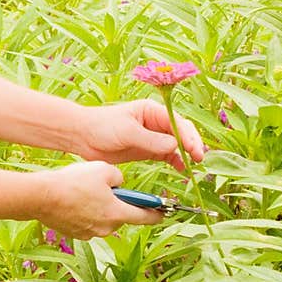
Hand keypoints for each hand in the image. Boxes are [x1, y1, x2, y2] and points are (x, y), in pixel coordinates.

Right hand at [39, 160, 165, 238]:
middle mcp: (106, 228)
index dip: (157, 213)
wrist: (41, 197)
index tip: (164, 211)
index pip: (145, 217)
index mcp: (117, 213)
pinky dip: (85, 213)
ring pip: (103, 219)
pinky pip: (87, 222)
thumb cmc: (73, 181)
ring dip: (101, 208)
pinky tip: (74, 201)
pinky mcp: (75, 234)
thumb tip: (120, 184)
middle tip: (107, 188)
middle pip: (121, 216)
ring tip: (85, 192)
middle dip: (119, 203)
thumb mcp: (104, 169)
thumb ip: (120, 177)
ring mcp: (89, 233)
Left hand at [75, 99, 204, 172]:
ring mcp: (153, 136)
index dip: (189, 136)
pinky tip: (182, 170)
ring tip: (193, 167)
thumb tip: (174, 146)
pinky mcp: (147, 150)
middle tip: (198, 160)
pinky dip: (176, 162)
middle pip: (181, 133)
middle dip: (191, 145)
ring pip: (176, 145)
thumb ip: (151, 140)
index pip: (178, 122)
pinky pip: (167, 155)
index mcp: (152, 111)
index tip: (195, 150)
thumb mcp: (127, 132)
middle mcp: (156, 122)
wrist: (83, 136)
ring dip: (186, 155)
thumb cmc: (102, 126)